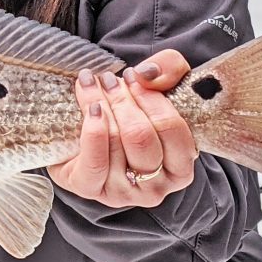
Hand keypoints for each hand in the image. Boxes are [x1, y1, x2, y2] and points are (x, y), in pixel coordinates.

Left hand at [47, 50, 198, 207]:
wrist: (81, 135)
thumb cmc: (128, 114)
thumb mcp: (158, 86)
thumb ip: (169, 68)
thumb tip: (149, 74)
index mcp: (180, 167)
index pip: (172, 130)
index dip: (151, 98)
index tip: (133, 76)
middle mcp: (156, 187)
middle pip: (140, 136)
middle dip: (121, 99)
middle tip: (107, 79)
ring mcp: (123, 192)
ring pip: (115, 141)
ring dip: (100, 103)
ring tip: (89, 83)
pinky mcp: (90, 189)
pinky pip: (95, 161)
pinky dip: (92, 129)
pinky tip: (90, 109)